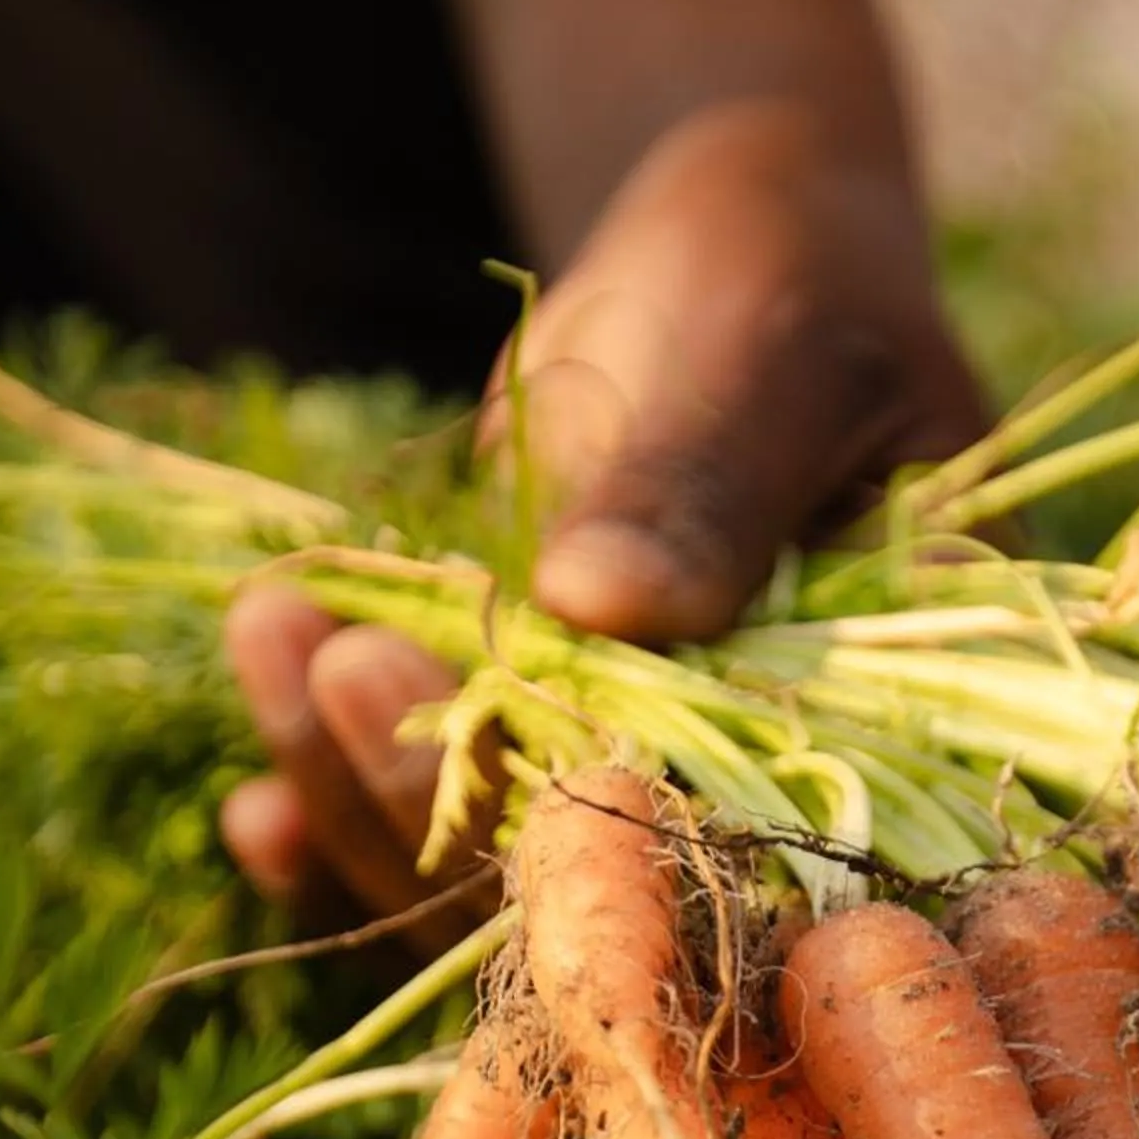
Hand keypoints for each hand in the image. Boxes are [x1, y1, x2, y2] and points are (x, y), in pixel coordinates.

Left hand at [221, 97, 981, 928]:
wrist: (726, 263)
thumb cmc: (791, 288)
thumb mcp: (770, 354)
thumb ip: (708, 480)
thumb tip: (597, 600)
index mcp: (886, 722)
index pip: (778, 843)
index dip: (650, 847)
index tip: (519, 768)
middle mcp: (764, 787)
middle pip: (612, 874)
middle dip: (463, 802)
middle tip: (348, 665)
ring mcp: (633, 772)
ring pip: (499, 866)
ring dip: (366, 787)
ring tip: (272, 638)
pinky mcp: (528, 742)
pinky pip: (436, 827)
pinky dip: (341, 827)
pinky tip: (252, 820)